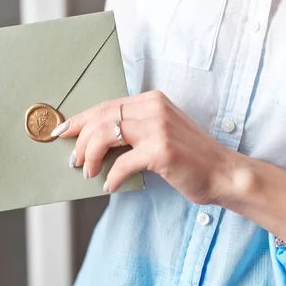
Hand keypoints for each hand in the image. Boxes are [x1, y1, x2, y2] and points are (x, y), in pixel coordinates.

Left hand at [57, 90, 235, 204]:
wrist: (223, 173)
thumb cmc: (189, 157)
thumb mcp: (160, 132)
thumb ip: (133, 129)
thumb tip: (93, 141)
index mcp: (151, 100)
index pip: (106, 105)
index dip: (80, 119)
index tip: (62, 131)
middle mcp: (154, 108)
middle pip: (101, 118)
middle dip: (80, 140)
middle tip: (73, 160)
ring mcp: (158, 127)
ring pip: (106, 135)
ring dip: (90, 156)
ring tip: (87, 172)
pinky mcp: (161, 150)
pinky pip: (122, 163)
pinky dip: (112, 177)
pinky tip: (110, 185)